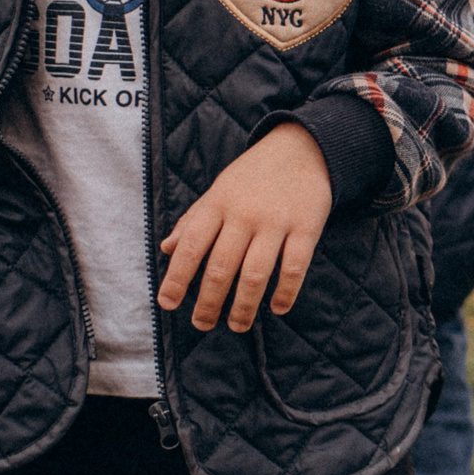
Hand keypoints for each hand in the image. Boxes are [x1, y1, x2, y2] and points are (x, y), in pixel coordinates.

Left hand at [159, 122, 330, 332]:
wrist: (303, 148)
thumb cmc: (253, 176)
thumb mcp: (218, 191)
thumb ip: (193, 220)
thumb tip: (167, 249)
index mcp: (218, 203)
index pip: (191, 246)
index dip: (176, 278)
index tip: (167, 304)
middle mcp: (244, 214)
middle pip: (221, 267)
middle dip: (208, 302)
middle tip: (202, 324)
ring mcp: (276, 221)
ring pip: (255, 274)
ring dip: (243, 306)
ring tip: (236, 326)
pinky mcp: (306, 227)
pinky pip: (294, 267)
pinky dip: (285, 292)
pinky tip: (277, 308)